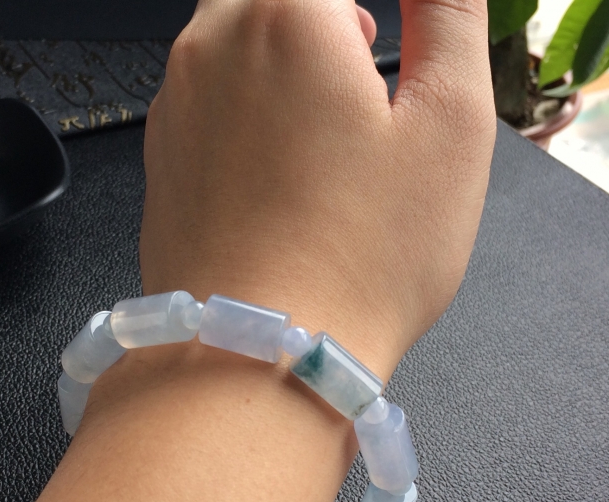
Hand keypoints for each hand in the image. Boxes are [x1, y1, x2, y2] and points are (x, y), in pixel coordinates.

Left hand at [140, 0, 495, 380]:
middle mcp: (210, 47)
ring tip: (326, 124)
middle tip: (365, 59)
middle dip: (323, 14)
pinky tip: (278, 173)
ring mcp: (173, 109)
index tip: (377, 54)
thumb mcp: (450, 124)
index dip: (363, 16)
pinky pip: (205, 102)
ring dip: (283, 56)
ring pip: (230, 40)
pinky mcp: (162, 163)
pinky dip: (245, 109)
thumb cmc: (364, 254)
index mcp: (285, 16)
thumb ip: (450, 16)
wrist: (262, 356)